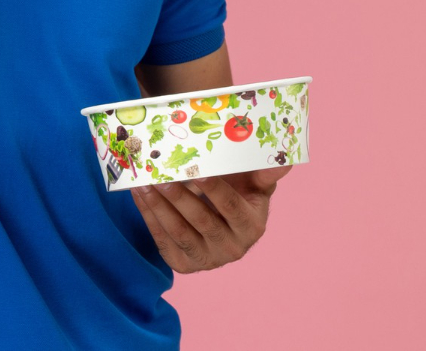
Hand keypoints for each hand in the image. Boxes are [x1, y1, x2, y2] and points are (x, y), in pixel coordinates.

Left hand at [130, 165, 293, 272]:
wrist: (225, 225)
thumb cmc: (241, 194)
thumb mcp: (257, 184)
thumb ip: (267, 173)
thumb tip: (284, 160)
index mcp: (252, 227)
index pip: (232, 208)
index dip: (215, 190)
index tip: (198, 171)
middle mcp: (232, 248)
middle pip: (202, 221)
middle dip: (180, 197)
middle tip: (161, 176)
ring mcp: (207, 260)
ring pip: (179, 233)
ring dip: (160, 207)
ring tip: (145, 184)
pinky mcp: (184, 264)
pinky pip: (163, 241)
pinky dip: (150, 217)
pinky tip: (140, 196)